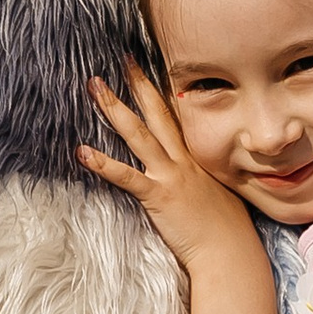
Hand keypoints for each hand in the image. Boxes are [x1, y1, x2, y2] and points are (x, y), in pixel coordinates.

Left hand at [79, 60, 251, 271]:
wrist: (231, 254)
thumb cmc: (228, 232)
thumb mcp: (220, 194)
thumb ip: (204, 181)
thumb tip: (195, 179)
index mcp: (197, 159)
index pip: (177, 118)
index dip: (162, 93)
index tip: (151, 70)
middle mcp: (183, 161)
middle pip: (158, 114)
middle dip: (139, 85)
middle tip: (124, 60)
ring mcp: (171, 176)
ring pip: (138, 135)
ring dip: (115, 109)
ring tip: (95, 87)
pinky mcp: (158, 197)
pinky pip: (126, 177)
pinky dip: (103, 164)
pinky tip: (82, 152)